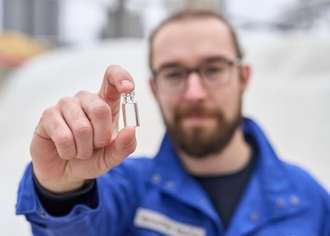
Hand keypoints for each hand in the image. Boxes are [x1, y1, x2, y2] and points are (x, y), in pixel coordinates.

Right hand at [30, 66, 136, 192]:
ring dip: (84, 149)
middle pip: (100, 109)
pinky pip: (64, 137)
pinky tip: (66, 151)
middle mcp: (86, 98)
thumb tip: (131, 130)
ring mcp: (66, 104)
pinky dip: (69, 152)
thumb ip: (124, 146)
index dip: (121, 77)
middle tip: (96, 146)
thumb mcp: (112, 156)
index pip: (112, 77)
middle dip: (101, 137)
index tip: (129, 89)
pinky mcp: (48, 115)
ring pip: (82, 128)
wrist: (65, 172)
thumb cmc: (92, 158)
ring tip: (80, 151)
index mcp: (106, 102)